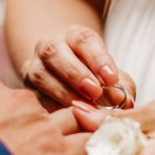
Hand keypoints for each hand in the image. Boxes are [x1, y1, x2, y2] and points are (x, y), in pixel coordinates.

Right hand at [20, 24, 135, 108]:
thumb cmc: (96, 77)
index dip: (98, 58)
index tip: (111, 78)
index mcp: (74, 36)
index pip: (84, 39)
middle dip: (75, 73)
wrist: (67, 78)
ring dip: (62, 92)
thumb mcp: (113, 77)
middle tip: (95, 92)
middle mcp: (50, 46)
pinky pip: (35, 97)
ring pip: (40, 75)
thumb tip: (126, 103)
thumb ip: (123, 87)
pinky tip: (67, 118)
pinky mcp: (27, 89)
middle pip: (55, 52)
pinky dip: (51, 108)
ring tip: (83, 107)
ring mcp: (34, 66)